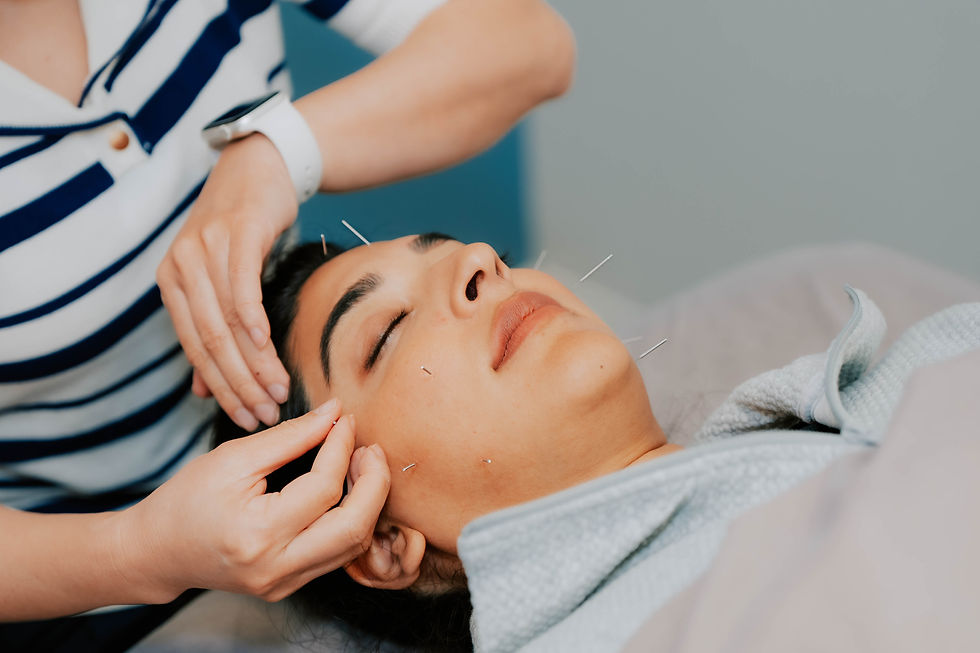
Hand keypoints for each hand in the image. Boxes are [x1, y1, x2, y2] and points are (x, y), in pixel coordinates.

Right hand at [120, 399, 390, 601]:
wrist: (157, 550)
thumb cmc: (187, 500)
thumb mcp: (233, 458)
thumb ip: (290, 437)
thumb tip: (334, 413)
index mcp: (257, 534)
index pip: (323, 489)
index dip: (341, 448)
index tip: (345, 420)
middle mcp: (276, 568)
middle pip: (355, 527)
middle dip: (375, 483)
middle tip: (370, 449)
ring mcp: (284, 583)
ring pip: (353, 545)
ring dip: (368, 502)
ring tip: (360, 465)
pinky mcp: (289, 586)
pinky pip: (337, 555)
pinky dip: (352, 520)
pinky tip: (347, 491)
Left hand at [157, 134, 298, 429]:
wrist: (257, 168)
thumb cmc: (241, 229)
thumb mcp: (218, 279)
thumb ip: (210, 332)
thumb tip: (203, 392)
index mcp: (170, 284)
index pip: (195, 350)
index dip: (222, 389)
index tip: (247, 419)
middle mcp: (180, 267)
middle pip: (210, 341)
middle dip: (240, 385)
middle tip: (267, 414)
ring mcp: (205, 248)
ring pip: (228, 321)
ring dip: (256, 363)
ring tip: (279, 391)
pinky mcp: (235, 233)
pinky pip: (242, 285)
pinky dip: (253, 320)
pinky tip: (268, 345)